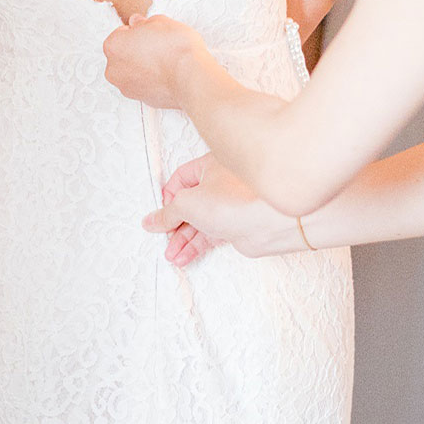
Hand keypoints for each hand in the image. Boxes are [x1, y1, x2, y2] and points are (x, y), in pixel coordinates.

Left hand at [103, 14, 202, 108]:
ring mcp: (126, 87)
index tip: (149, 33)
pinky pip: (142, 85)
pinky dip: (150, 80)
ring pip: (132, 72)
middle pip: (123, 55)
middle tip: (157, 46)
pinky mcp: (141, 99)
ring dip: (143, 66)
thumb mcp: (160, 22)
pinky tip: (165, 74)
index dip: (137, 31)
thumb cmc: (176, 49)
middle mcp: (114, 69)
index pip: (120, 34)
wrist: (191, 77)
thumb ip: (143, 23)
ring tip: (163, 61)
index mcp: (113, 46)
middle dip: (136, 50)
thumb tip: (138, 23)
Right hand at [145, 156, 291, 265]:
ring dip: (183, 240)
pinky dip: (196, 246)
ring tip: (171, 255)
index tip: (159, 214)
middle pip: (188, 204)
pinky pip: (210, 235)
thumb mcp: (187, 203)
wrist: (270, 221)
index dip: (167, 197)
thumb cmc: (237, 199)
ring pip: (199, 222)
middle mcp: (220, 183)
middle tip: (162, 237)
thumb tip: (152, 220)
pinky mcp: (235, 226)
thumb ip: (167, 213)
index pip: (179, 179)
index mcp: (209, 166)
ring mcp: (228, 205)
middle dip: (174, 224)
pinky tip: (183, 256)